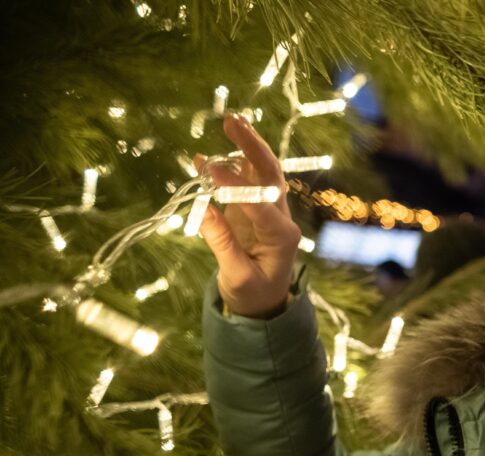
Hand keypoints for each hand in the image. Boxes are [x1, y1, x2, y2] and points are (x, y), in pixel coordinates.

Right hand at [195, 112, 300, 318]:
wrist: (263, 305)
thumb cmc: (253, 295)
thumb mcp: (237, 276)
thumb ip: (222, 243)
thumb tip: (203, 211)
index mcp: (282, 236)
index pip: (259, 203)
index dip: (234, 184)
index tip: (209, 167)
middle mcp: (280, 218)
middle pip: (270, 175)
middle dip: (253, 146)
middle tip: (233, 121)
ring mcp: (269, 212)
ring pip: (262, 173)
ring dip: (247, 147)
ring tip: (231, 121)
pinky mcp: (254, 211)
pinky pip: (245, 184)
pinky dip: (229, 167)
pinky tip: (205, 157)